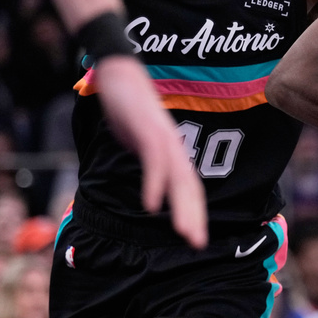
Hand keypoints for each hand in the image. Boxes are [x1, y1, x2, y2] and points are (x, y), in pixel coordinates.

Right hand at [93, 56, 206, 247]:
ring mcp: (162, 137)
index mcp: (172, 151)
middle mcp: (173, 146)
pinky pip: (155, 161)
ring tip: (185, 234)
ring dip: (183, 207)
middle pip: (190, 186)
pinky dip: (155, 184)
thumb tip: (149, 179)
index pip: (189, 187)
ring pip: (178, 177)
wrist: (119, 72)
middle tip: (198, 245)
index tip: (196, 239)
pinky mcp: (147, 129)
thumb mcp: (138, 140)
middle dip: (195, 217)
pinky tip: (153, 206)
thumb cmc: (129, 108)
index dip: (194, 213)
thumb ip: (146, 160)